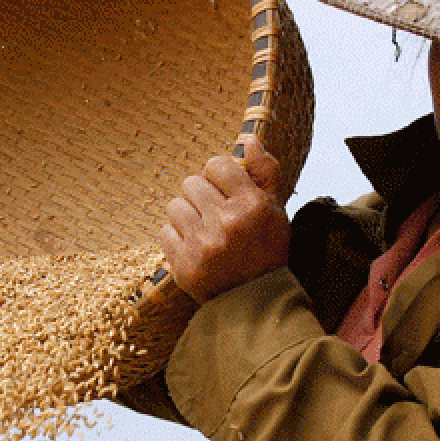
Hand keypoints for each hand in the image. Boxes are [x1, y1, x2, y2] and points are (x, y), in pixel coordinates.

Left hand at [159, 136, 290, 303]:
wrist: (255, 301)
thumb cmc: (265, 249)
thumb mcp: (274, 209)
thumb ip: (264, 171)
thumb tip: (249, 139)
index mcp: (252, 205)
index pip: (217, 164)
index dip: (218, 176)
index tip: (224, 191)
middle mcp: (227, 222)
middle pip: (191, 183)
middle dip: (201, 196)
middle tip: (214, 215)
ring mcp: (203, 244)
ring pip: (175, 206)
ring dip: (186, 216)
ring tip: (203, 231)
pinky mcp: (183, 264)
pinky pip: (165, 231)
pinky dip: (176, 238)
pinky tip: (194, 248)